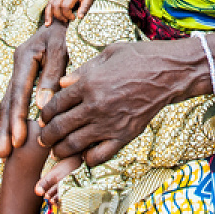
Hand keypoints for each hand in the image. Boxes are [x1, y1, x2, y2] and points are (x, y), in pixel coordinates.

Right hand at [0, 23, 69, 155]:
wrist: (62, 21)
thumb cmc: (65, 35)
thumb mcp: (61, 50)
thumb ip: (52, 76)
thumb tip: (42, 105)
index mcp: (25, 58)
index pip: (18, 93)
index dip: (17, 118)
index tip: (17, 139)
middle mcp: (16, 67)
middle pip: (7, 102)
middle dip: (5, 129)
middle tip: (4, 152)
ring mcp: (16, 73)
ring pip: (7, 104)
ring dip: (5, 128)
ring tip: (2, 152)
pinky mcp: (21, 80)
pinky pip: (14, 102)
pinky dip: (11, 120)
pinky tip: (10, 137)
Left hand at [37, 39, 186, 166]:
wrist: (170, 72)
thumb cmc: (139, 57)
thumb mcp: (107, 54)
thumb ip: (82, 71)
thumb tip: (62, 84)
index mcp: (88, 83)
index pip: (54, 104)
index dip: (45, 113)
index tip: (44, 117)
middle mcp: (95, 106)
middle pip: (58, 127)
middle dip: (46, 135)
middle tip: (44, 138)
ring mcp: (109, 123)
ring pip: (73, 144)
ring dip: (60, 150)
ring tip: (58, 149)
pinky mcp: (124, 136)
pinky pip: (98, 156)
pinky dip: (87, 158)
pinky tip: (86, 153)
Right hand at [44, 0, 98, 24]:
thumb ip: (85, 7)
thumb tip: (79, 17)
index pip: (65, 5)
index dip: (68, 14)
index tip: (74, 17)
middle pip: (56, 5)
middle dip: (59, 16)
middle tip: (66, 21)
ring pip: (50, 4)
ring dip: (49, 15)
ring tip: (49, 24)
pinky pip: (49, 2)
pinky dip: (47, 11)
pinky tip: (47, 19)